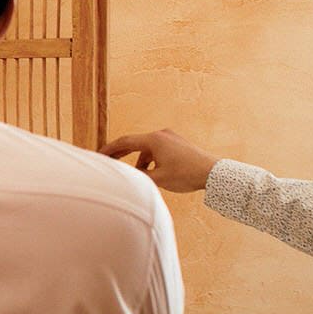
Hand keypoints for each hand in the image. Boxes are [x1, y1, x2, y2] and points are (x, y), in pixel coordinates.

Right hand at [100, 128, 217, 192]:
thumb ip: (139, 176)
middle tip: (108, 160)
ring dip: (139, 160)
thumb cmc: (186, 175)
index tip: (99, 155)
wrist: (213, 173)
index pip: (125, 142)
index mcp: (154, 140)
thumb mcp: (159, 178)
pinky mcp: (178, 144)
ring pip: (147, 148)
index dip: (110, 149)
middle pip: (134, 142)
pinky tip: (153, 173)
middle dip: (121, 153)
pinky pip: (158, 150)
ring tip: (137, 175)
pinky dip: (151, 160)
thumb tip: (125, 177)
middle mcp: (161, 134)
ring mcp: (170, 138)